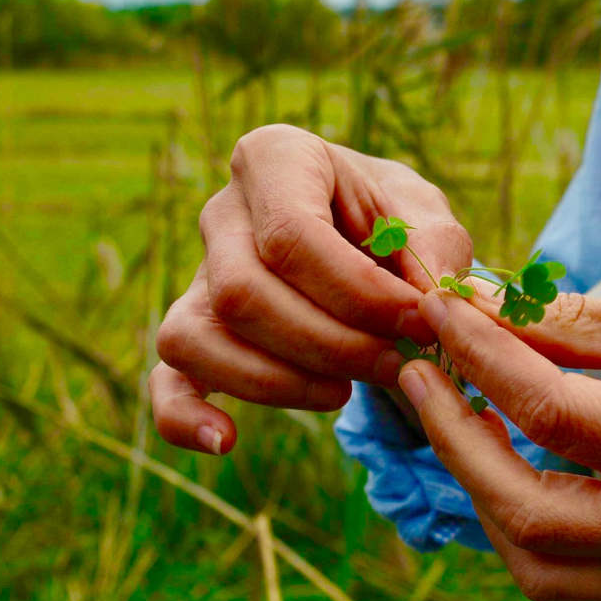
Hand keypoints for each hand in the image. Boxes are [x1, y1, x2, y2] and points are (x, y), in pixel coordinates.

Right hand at [150, 124, 471, 454]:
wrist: (366, 233)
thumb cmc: (395, 220)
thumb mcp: (428, 218)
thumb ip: (435, 254)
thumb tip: (432, 309)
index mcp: (277, 159)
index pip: (293, 237)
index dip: (359, 295)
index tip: (418, 324)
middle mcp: (223, 211)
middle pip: (244, 293)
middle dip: (330, 346)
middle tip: (397, 364)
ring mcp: (199, 273)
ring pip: (199, 338)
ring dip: (280, 383)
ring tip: (347, 391)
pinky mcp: (195, 329)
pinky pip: (165, 378)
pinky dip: (185, 416)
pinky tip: (226, 441)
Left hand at [396, 289, 600, 600]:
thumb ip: (569, 324)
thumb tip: (474, 308)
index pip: (555, 414)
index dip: (485, 355)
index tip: (443, 308)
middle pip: (531, 514)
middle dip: (457, 438)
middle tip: (423, 372)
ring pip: (538, 569)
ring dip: (480, 492)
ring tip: (462, 418)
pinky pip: (566, 588)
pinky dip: (519, 534)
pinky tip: (507, 472)